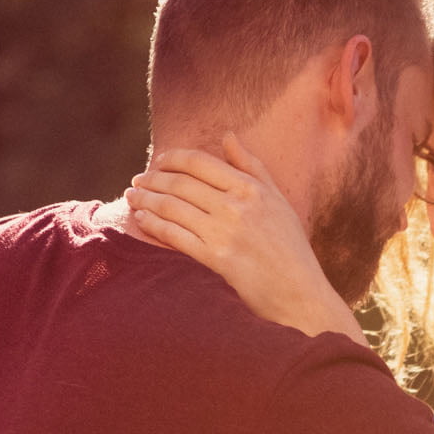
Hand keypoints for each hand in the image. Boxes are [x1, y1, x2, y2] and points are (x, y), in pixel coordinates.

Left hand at [124, 138, 363, 343]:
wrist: (301, 297)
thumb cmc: (291, 251)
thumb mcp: (279, 202)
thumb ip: (253, 167)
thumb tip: (228, 136)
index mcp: (252, 188)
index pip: (200, 162)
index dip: (172, 159)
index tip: (158, 163)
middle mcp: (238, 206)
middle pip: (181, 183)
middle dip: (152, 179)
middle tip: (137, 181)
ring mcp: (227, 233)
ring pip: (173, 207)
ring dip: (146, 199)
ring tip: (132, 197)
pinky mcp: (218, 260)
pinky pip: (176, 236)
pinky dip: (153, 225)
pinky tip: (141, 220)